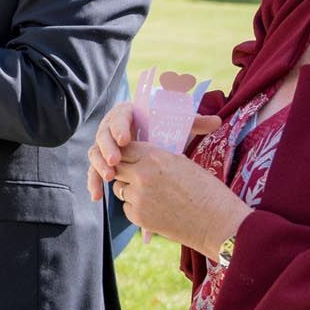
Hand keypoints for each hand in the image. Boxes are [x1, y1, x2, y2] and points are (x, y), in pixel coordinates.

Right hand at [85, 102, 220, 200]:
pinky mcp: (102, 161)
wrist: (154, 141)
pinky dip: (93, 182)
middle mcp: (111, 128)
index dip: (119, 128)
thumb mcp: (179, 126)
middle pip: (103, 135)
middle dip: (107, 149)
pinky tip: (97, 196)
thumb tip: (216, 120)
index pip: (119, 117)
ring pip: (95, 153)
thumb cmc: (166, 132)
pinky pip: (94, 170)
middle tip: (116, 162)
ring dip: (99, 165)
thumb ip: (195, 123)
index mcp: (128, 114)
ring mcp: (104, 145)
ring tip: (109, 177)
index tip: (125, 140)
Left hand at [110, 141, 250, 257]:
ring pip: (119, 188)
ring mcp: (138, 196)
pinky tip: (156, 210)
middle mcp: (142, 174)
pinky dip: (136, 208)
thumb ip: (160, 159)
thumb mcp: (184, 165)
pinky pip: (126, 207)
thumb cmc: (208, 192)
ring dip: (129, 189)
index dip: (128, 153)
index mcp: (156, 157)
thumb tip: (144, 157)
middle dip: (124, 170)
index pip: (126, 149)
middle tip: (136, 176)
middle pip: (117, 167)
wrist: (219, 223)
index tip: (132, 158)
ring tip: (152, 195)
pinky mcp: (137, 216)